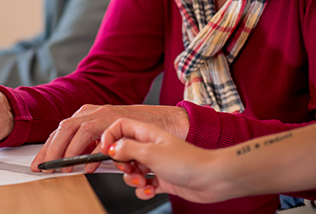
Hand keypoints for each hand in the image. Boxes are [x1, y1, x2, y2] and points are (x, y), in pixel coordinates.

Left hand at [31, 104, 188, 172]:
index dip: (48, 148)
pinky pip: (94, 134)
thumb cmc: (138, 133)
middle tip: (43, 167)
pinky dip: (87, 151)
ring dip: (65, 151)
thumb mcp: (108, 139)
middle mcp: (92, 112)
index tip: (39, 163)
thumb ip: (91, 147)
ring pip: (74, 129)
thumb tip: (71, 162)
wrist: (168, 121)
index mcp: (87, 115)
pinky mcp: (115, 118)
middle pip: (62, 128)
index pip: (61, 131)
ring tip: (62, 168)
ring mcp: (103, 113)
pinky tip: (86, 166)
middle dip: (50, 149)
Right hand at [101, 118, 219, 202]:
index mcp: (146, 133)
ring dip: (132, 179)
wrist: (212, 179)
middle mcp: (149, 146)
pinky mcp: (161, 178)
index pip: (119, 127)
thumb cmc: (187, 161)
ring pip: (131, 170)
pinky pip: (143, 184)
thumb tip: (110, 149)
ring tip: (142, 181)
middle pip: (122, 151)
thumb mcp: (150, 153)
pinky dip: (143, 190)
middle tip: (127, 168)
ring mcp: (155, 162)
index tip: (104, 151)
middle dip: (121, 163)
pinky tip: (150, 190)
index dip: (109, 138)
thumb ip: (127, 149)